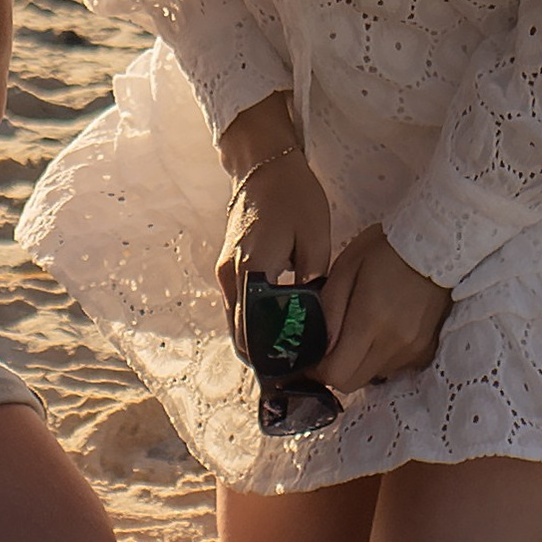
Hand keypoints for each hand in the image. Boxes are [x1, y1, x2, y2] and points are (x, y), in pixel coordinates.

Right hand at [216, 146, 336, 358]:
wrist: (262, 164)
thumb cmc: (293, 196)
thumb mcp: (316, 236)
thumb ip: (314, 282)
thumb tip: (316, 320)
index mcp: (254, 271)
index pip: (254, 332)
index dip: (272, 359)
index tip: (294, 378)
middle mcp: (232, 277)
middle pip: (241, 335)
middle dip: (265, 359)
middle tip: (295, 377)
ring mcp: (226, 273)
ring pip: (236, 324)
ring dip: (257, 344)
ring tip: (289, 360)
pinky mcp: (228, 268)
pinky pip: (237, 308)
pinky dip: (252, 325)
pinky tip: (277, 332)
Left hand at [313, 224, 451, 396]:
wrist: (437, 244)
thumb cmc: (384, 250)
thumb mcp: (345, 268)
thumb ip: (329, 309)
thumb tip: (317, 344)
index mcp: (370, 321)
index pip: (336, 374)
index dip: (317, 370)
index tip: (311, 356)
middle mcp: (394, 344)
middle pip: (353, 383)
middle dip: (335, 370)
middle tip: (329, 346)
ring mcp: (413, 350)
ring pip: (373, 375)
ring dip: (359, 362)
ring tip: (359, 331)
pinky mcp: (427, 350)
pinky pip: (395, 367)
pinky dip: (381, 356)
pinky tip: (383, 330)